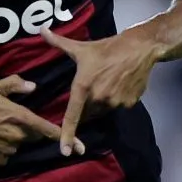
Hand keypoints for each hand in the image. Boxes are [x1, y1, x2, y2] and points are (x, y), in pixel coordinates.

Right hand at [0, 75, 80, 165]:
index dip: (65, 137)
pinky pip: (6, 155)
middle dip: (28, 130)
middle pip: (33, 137)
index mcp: (19, 117)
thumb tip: (33, 86)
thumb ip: (15, 85)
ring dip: (13, 139)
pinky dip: (1, 149)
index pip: (47, 129)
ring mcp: (7, 151)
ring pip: (19, 146)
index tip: (81, 147)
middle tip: (10, 120)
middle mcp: (16, 136)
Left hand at [41, 27, 158, 156]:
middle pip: (87, 111)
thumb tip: (41, 30)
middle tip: (93, 84)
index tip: (64, 151)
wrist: (140, 48)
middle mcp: (98, 97)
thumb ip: (58, 42)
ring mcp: (114, 102)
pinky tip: (120, 84)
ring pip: (102, 109)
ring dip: (102, 101)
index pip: (72, 115)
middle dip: (87, 103)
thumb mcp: (82, 47)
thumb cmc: (107, 48)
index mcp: (83, 86)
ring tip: (107, 81)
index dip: (67, 135)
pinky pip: (117, 107)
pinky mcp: (128, 104)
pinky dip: (116, 99)